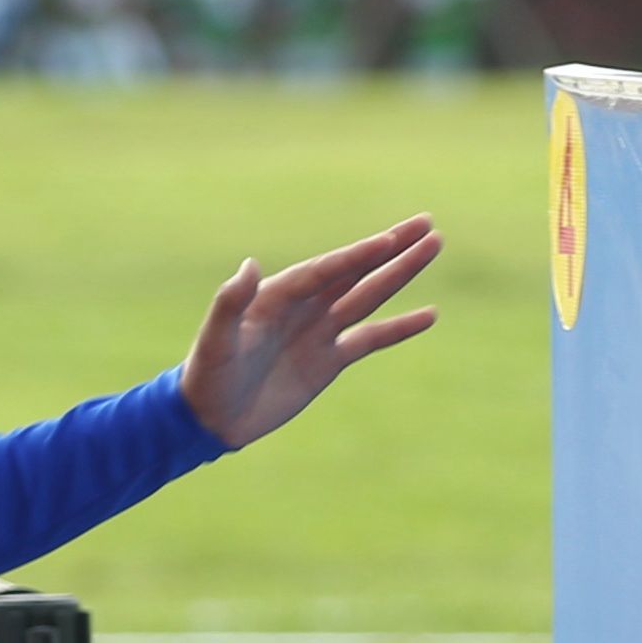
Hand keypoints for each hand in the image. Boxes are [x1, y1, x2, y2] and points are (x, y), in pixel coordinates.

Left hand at [179, 215, 443, 449]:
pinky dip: (400, 327)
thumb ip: (230, 303)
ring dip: (400, 273)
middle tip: (427, 224)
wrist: (210, 418)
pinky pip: (371, 339)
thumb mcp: (215, 340)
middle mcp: (304, 306)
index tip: (391, 239)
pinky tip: (429, 314)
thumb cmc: (207, 375)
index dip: (359, 255)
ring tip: (434, 247)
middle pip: (357, 271)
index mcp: (278, 294)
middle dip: (392, 248)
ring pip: (370, 296)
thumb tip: (249, 264)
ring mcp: (319, 332)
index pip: (327, 270)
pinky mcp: (329, 361)